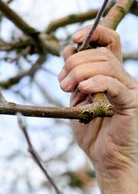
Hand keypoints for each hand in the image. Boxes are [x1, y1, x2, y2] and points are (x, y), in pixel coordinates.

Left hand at [59, 24, 137, 193]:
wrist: (107, 161)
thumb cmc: (92, 133)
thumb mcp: (76, 100)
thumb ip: (73, 76)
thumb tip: (66, 50)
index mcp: (111, 75)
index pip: (109, 41)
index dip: (93, 32)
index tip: (72, 39)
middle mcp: (124, 79)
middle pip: (101, 52)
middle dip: (75, 62)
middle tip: (62, 82)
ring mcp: (130, 90)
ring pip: (106, 65)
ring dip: (80, 71)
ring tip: (67, 88)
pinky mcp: (132, 104)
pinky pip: (116, 85)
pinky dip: (96, 82)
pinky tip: (83, 89)